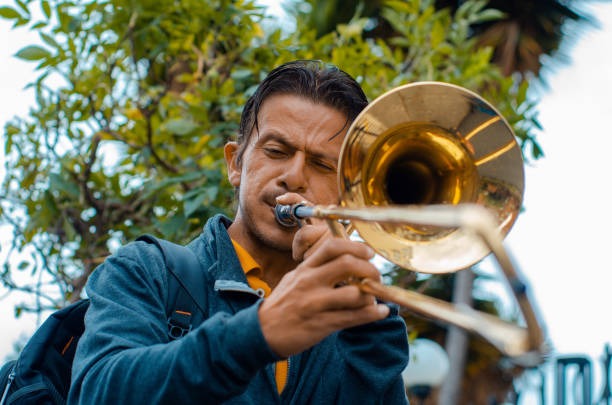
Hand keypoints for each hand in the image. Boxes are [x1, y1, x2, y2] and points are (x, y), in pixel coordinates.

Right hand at [260, 194, 388, 357]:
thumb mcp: (294, 279)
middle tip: (375, 276)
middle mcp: (310, 282)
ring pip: (354, 293)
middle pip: (348, 264)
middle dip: (369, 269)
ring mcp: (315, 304)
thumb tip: (343, 258)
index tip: (368, 253)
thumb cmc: (281, 305)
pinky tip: (380, 312)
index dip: (355, 246)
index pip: (332, 246)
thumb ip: (315, 268)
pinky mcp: (321, 325)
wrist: (260, 332)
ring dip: (371, 296)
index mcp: (305, 269)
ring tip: (373, 299)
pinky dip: (372, 314)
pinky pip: (353, 318)